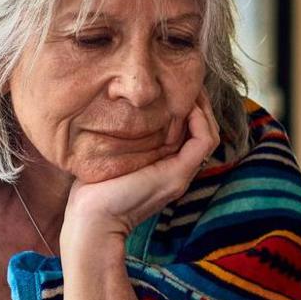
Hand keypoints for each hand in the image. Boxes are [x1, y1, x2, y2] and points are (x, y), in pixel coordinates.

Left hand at [62, 93, 217, 250]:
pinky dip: (200, 119)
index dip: (187, 107)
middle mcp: (178, 170)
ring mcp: (181, 173)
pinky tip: (184, 104)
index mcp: (164, 167)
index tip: (173, 86)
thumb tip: (111, 110)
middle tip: (186, 80)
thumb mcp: (110, 155)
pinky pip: (204, 140)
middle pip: (203, 130)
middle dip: (198, 103)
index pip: (189, 133)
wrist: (92, 219)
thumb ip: (121, 138)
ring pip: (208, 133)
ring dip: (202, 107)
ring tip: (189, 88)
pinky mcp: (178, 173)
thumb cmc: (92, 189)